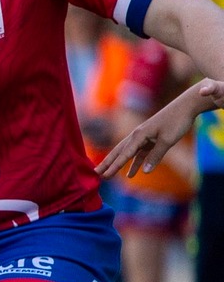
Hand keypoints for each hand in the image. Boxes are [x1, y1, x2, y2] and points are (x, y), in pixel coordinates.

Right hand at [96, 81, 217, 178]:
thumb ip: (156, 156)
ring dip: (118, 164)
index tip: (103, 175)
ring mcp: (143, 137)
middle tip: (96, 173)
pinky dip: (134, 163)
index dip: (113, 166)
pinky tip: (132, 173)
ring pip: (127, 153)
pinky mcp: (150, 139)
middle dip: (108, 163)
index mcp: (139, 135)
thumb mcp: (167, 140)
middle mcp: (137, 135)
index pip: (124, 154)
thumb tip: (145, 172)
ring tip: (108, 174)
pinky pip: (139, 153)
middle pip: (119, 152)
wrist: (186, 106)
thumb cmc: (176, 121)